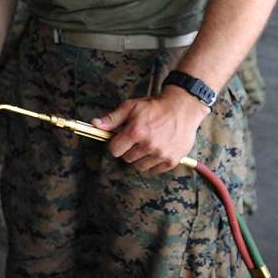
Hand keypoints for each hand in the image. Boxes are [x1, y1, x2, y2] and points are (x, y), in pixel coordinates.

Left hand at [92, 88, 209, 172]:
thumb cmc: (155, 107)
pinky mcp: (172, 161)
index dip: (115, 144)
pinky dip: (153, 163)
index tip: (120, 140)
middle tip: (135, 140)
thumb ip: (112, 118)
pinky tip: (156, 150)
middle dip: (127, 150)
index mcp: (136, 132)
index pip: (114, 150)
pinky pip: (154, 170)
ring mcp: (161, 154)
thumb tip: (95, 124)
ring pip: (139, 166)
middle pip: (126, 159)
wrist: (182, 109)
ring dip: (139, 158)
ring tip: (146, 145)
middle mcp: (148, 145)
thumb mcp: (130, 107)